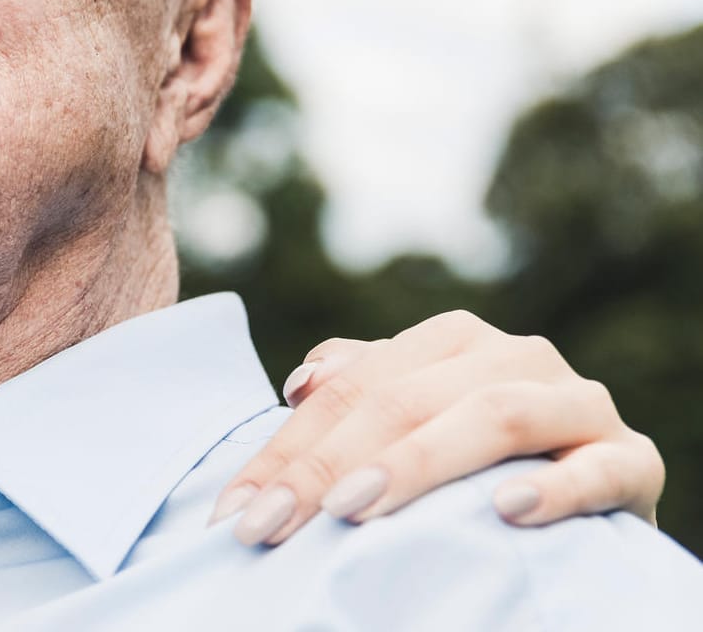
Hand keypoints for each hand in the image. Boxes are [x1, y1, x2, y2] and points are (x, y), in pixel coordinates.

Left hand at [210, 310, 664, 546]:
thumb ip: (362, 388)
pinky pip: (600, 468)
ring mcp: (577, 404)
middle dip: (325, 465)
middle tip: (271, 524)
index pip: (349, 389)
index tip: (234, 510)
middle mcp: (514, 357)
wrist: (596, 487)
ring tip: (354, 507)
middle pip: (403, 400)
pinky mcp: (632, 459)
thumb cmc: (484, 459)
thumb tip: (301, 381)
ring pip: (492, 416)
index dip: (285, 450)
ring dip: (419, 463)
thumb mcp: (416, 418)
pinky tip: (507, 511)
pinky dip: (555, 488)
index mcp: (452, 341)